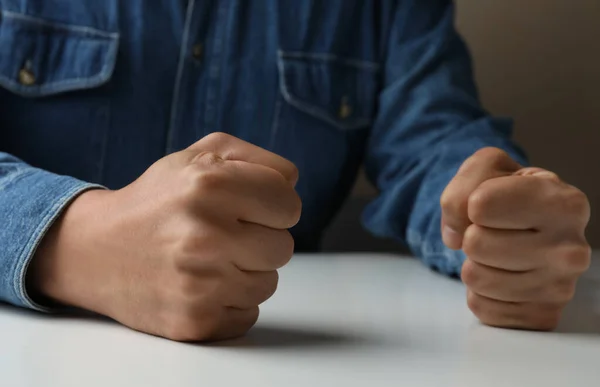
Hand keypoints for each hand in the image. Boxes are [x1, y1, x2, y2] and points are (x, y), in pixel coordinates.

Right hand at [29, 133, 300, 340]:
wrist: (94, 250)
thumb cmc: (157, 199)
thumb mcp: (200, 155)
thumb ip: (258, 159)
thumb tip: (292, 183)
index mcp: (210, 184)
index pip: (289, 205)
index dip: (273, 206)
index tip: (249, 208)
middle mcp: (205, 234)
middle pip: (283, 247)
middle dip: (259, 239)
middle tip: (223, 234)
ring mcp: (200, 283)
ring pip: (268, 283)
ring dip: (245, 272)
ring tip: (208, 259)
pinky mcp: (195, 321)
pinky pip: (249, 314)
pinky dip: (231, 301)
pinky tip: (201, 284)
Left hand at [441, 147, 590, 330]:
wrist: (526, 229)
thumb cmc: (507, 194)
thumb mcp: (486, 168)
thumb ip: (462, 187)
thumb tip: (456, 236)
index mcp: (566, 203)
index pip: (480, 205)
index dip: (474, 202)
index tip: (491, 202)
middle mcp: (572, 249)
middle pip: (474, 243)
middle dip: (472, 234)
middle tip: (495, 232)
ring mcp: (560, 288)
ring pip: (474, 277)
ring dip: (474, 264)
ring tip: (498, 253)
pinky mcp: (542, 317)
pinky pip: (480, 306)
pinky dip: (480, 292)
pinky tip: (502, 277)